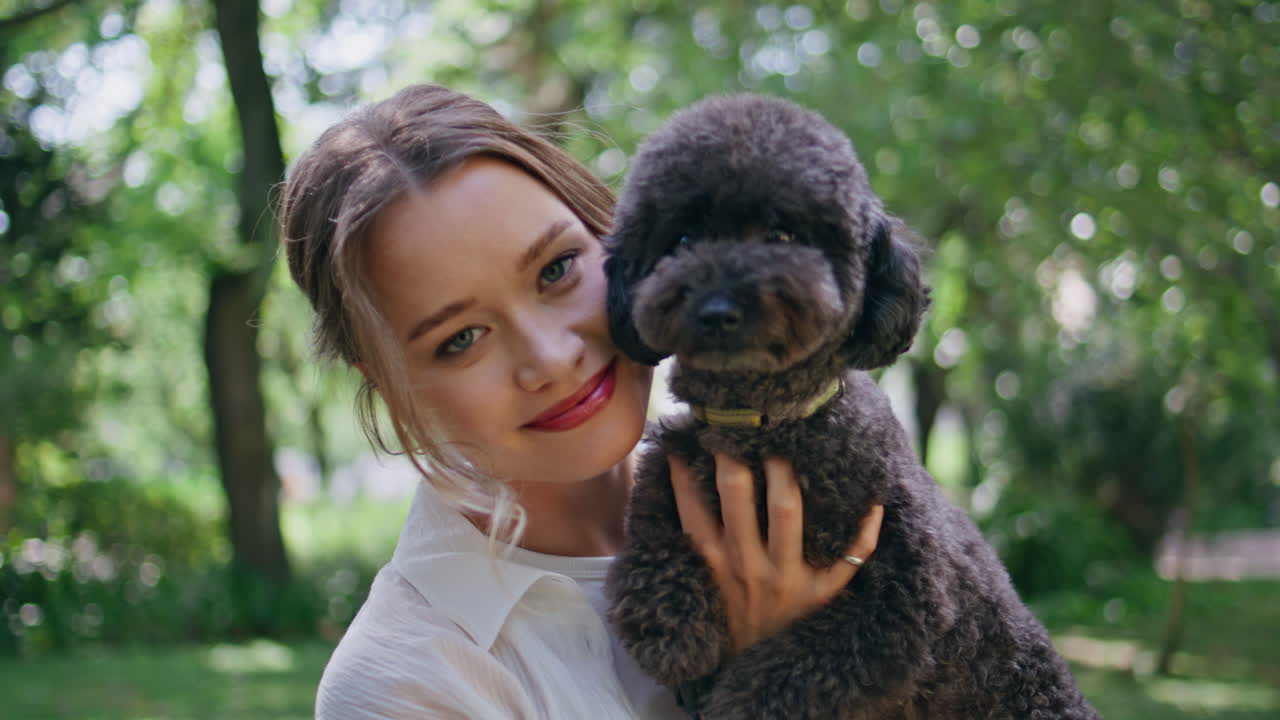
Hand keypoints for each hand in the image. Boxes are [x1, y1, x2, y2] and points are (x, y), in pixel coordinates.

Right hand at [671, 453, 883, 654]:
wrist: (760, 667)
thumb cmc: (732, 611)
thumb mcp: (703, 578)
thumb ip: (695, 533)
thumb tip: (678, 472)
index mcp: (715, 561)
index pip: (693, 506)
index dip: (687, 469)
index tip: (694, 437)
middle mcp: (749, 565)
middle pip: (738, 495)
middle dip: (739, 456)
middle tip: (746, 428)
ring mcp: (787, 577)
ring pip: (788, 511)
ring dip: (788, 472)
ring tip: (790, 444)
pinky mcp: (822, 592)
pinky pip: (850, 556)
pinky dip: (865, 529)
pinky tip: (873, 501)